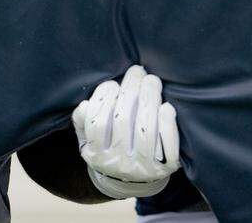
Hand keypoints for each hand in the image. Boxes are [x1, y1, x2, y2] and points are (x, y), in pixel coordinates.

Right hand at [72, 65, 179, 199]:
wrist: (133, 180)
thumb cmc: (109, 146)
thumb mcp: (89, 137)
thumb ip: (83, 120)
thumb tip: (85, 105)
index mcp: (96, 155)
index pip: (97, 123)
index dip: (103, 99)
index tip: (112, 83)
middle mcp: (118, 164)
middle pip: (122, 121)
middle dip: (130, 90)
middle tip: (137, 71)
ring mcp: (142, 168)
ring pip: (145, 130)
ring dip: (149, 100)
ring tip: (152, 80)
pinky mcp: (164, 169)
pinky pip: (168, 148)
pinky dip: (167, 125)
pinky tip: (166, 107)